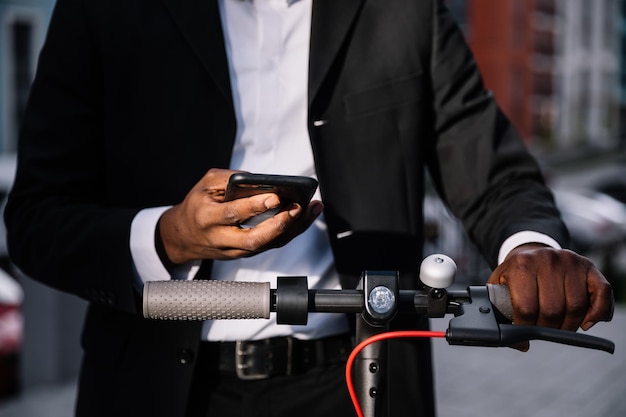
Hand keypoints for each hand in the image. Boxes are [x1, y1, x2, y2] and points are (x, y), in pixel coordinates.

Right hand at [157, 168, 323, 263]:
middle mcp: (220, 238)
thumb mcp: (206, 184)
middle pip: (253, 239)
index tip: (276, 196)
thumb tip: (262, 180)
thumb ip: (231, 179)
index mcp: (207, 217)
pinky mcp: (245, 254)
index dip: (256, 206)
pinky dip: (290, 231)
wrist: (183, 236)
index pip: (234, 214)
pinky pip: (271, 245)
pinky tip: (304, 216)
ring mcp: (234, 250)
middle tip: (297, 208)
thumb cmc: (198, 204)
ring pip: (267, 245)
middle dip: (279, 225)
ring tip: (310, 208)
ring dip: (292, 229)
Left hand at [487, 244, 613, 348]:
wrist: (529, 252)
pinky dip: (597, 312)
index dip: (525, 327)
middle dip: (547, 328)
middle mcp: (547, 260)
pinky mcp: (588, 266)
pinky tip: (586, 322)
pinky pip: (602, 293)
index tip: (523, 335)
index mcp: (521, 265)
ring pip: (576, 307)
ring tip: (560, 326)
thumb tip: (518, 344)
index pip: (526, 307)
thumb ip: (499, 312)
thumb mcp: (498, 286)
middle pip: (552, 310)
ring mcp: (569, 261)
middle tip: (543, 330)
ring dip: (569, 325)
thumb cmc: (514, 275)